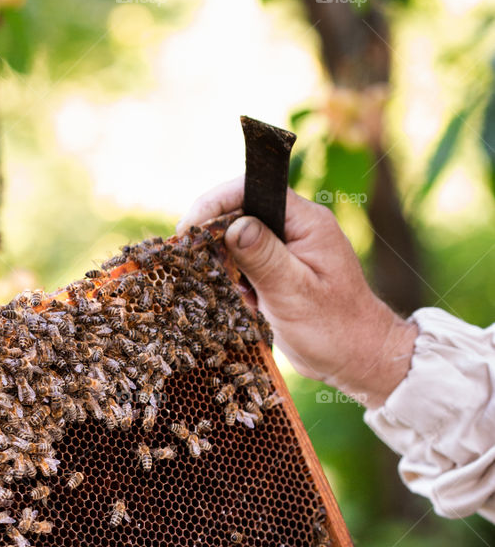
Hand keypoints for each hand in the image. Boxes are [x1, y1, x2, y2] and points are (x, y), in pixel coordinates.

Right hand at [177, 176, 418, 407]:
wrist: (357, 357)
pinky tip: (251, 301)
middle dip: (217, 235)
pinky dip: (240, 278)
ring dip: (230, 262)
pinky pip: (250, 260)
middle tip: (198, 263)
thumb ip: (264, 257)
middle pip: (243, 210)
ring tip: (239, 291)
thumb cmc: (333, 328)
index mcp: (307, 222)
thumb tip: (232, 225)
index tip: (189, 229)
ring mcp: (291, 247)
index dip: (215, 203)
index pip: (253, 189)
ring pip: (243, 236)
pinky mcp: (284, 268)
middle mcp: (299, 227)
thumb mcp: (293, 293)